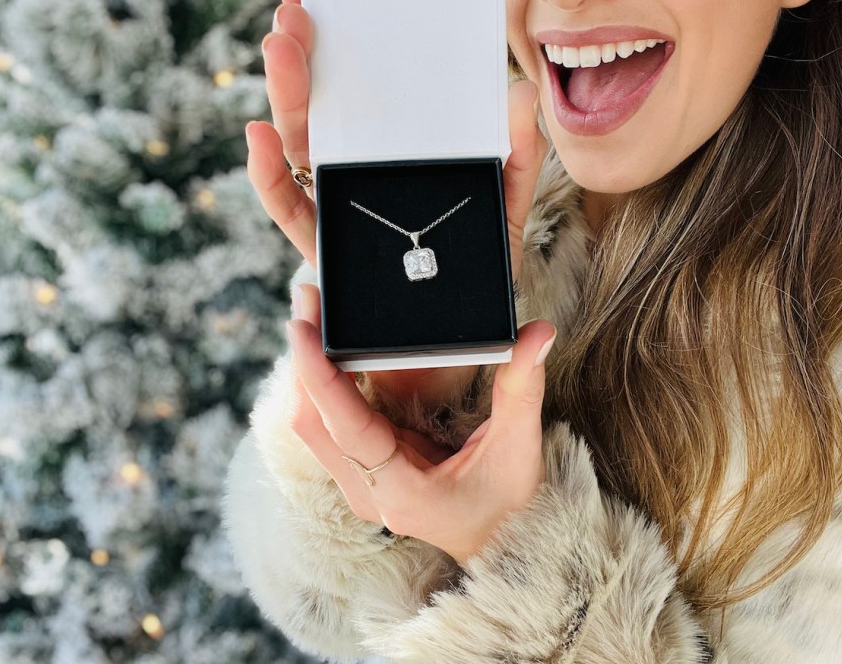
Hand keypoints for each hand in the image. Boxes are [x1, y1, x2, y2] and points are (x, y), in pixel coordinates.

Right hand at [246, 0, 546, 407]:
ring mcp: (340, 212)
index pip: (373, 93)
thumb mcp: (504, 213)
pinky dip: (271, 177)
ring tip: (282, 49)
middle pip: (329, 108)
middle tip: (294, 3)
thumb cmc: (476, 284)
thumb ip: (514, 160)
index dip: (348, 42)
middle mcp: (365, 179)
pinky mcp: (325, 254)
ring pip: (304, 148)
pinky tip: (260, 139)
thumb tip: (519, 94)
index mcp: (405, 161)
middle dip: (307, 52)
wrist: (448, 357)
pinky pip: (291, 210)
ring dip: (288, 98)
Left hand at [286, 277, 557, 566]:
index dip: (316, 372)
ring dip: (306, 370)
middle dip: (302, 358)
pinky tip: (326, 351)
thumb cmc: (509, 503)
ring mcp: (358, 485)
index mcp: (400, 489)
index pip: (341, 424)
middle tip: (309, 298)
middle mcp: (366, 491)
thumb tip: (539, 333)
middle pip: (310, 420)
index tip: (302, 325)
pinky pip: (324, 427)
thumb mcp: (519, 446)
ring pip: (310, 424)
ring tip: (313, 314)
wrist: (502, 543)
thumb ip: (522, 386)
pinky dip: (320, 386)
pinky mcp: (360, 473)